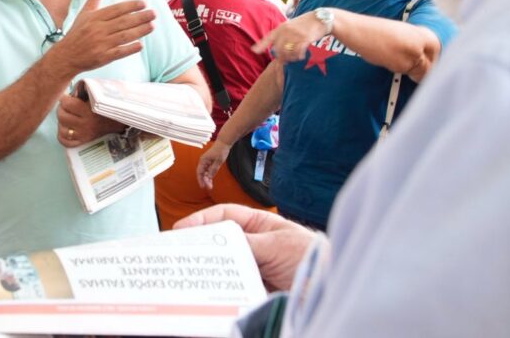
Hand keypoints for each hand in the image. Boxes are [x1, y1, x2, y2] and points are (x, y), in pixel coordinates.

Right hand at [53, 0, 155, 76]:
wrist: (66, 56)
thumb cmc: (77, 33)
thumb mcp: (84, 14)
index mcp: (94, 18)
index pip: (116, 9)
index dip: (131, 6)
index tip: (143, 3)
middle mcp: (98, 30)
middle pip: (123, 22)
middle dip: (140, 17)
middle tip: (154, 13)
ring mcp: (101, 44)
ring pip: (124, 36)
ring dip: (140, 31)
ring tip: (152, 26)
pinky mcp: (103, 58)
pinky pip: (120, 52)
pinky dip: (130, 48)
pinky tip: (141, 44)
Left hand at [56, 94, 122, 146]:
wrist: (119, 122)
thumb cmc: (105, 106)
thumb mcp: (97, 95)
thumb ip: (84, 90)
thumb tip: (71, 91)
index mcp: (89, 111)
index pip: (67, 104)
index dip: (64, 99)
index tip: (67, 97)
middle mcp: (86, 124)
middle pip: (62, 117)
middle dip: (61, 110)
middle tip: (66, 108)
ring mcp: (84, 135)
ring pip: (62, 130)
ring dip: (62, 123)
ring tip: (66, 118)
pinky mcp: (83, 142)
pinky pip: (65, 142)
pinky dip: (63, 136)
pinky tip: (67, 129)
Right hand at [174, 204, 315, 290]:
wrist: (332, 291)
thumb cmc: (313, 260)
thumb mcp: (276, 245)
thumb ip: (245, 242)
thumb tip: (216, 241)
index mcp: (260, 225)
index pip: (224, 216)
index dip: (201, 221)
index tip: (181, 230)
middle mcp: (254, 246)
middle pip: (219, 242)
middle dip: (199, 245)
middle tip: (177, 251)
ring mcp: (254, 268)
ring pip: (224, 265)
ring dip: (208, 268)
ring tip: (189, 271)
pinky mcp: (254, 291)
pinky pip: (232, 287)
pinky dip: (221, 289)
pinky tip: (209, 290)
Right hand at [197, 139, 231, 189]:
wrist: (224, 143)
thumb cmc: (220, 150)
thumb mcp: (218, 161)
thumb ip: (213, 169)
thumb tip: (209, 177)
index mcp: (203, 160)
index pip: (199, 172)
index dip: (200, 180)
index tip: (203, 186)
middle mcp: (203, 161)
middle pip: (202, 173)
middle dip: (204, 180)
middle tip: (209, 187)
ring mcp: (207, 162)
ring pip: (205, 172)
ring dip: (207, 179)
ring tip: (210, 185)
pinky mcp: (210, 162)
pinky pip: (208, 170)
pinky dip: (209, 175)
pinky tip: (211, 180)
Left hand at [252, 12, 325, 62]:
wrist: (320, 18)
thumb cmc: (305, 23)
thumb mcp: (291, 25)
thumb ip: (283, 33)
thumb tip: (277, 45)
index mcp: (282, 27)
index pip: (268, 37)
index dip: (261, 45)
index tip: (254, 50)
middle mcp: (286, 31)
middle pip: (278, 49)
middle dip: (280, 56)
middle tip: (285, 60)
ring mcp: (295, 34)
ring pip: (288, 51)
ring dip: (290, 57)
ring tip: (294, 58)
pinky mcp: (305, 38)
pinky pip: (298, 51)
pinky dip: (299, 56)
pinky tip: (301, 56)